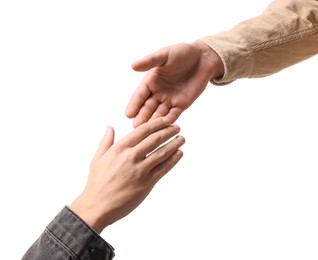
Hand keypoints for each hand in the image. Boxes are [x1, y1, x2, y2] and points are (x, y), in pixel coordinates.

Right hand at [70, 117, 184, 233]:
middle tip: (177, 127)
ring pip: (161, 153)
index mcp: (119, 149)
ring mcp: (140, 170)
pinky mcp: (146, 183)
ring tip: (182, 139)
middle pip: (154, 139)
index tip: (165, 120)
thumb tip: (110, 127)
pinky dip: (173, 160)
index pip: (142, 131)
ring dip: (174, 144)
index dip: (156, 124)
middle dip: (168, 131)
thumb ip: (106, 142)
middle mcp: (130, 157)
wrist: (97, 207)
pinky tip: (179, 154)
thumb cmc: (97, 183)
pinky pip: (163, 169)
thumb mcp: (97, 159)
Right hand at [126, 41, 223, 126]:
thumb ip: (150, 61)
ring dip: (153, 122)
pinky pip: (173, 115)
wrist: (203, 58)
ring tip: (147, 131)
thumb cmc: (182, 52)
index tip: (128, 114)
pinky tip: (164, 127)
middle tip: (136, 127)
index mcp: (150, 81)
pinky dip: (169, 121)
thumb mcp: (165, 55)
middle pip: (147, 107)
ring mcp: (169, 100)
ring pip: (159, 114)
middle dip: (142, 117)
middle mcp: (157, 92)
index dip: (134, 105)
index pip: (139, 95)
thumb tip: (133, 65)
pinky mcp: (181, 105)